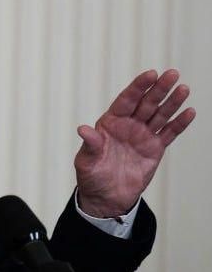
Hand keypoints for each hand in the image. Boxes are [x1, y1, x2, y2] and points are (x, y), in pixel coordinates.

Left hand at [75, 69, 195, 217]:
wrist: (106, 197)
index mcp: (109, 122)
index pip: (126, 100)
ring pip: (160, 115)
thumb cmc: (91, 175)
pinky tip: (189, 112)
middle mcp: (128, 125)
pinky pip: (169, 133)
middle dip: (159, 89)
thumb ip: (90, 144)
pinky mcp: (154, 149)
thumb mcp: (86, 160)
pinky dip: (179, 124)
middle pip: (146, 103)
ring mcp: (142, 136)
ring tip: (184, 88)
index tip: (150, 74)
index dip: (138, 87)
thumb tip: (83, 129)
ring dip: (172, 102)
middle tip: (172, 74)